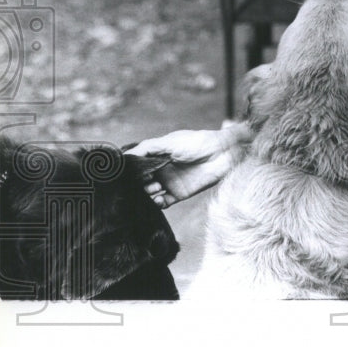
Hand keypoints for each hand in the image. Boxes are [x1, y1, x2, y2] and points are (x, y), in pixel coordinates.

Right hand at [126, 125, 250, 206]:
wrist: (222, 153)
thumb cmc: (197, 142)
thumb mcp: (169, 142)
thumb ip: (147, 148)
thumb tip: (125, 155)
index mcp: (156, 156)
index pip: (137, 166)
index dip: (131, 170)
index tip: (126, 173)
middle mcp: (161, 170)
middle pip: (140, 182)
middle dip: (136, 184)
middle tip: (142, 181)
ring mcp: (169, 183)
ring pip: (149, 193)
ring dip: (146, 193)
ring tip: (155, 187)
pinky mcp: (179, 194)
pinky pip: (163, 203)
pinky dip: (157, 204)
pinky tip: (158, 199)